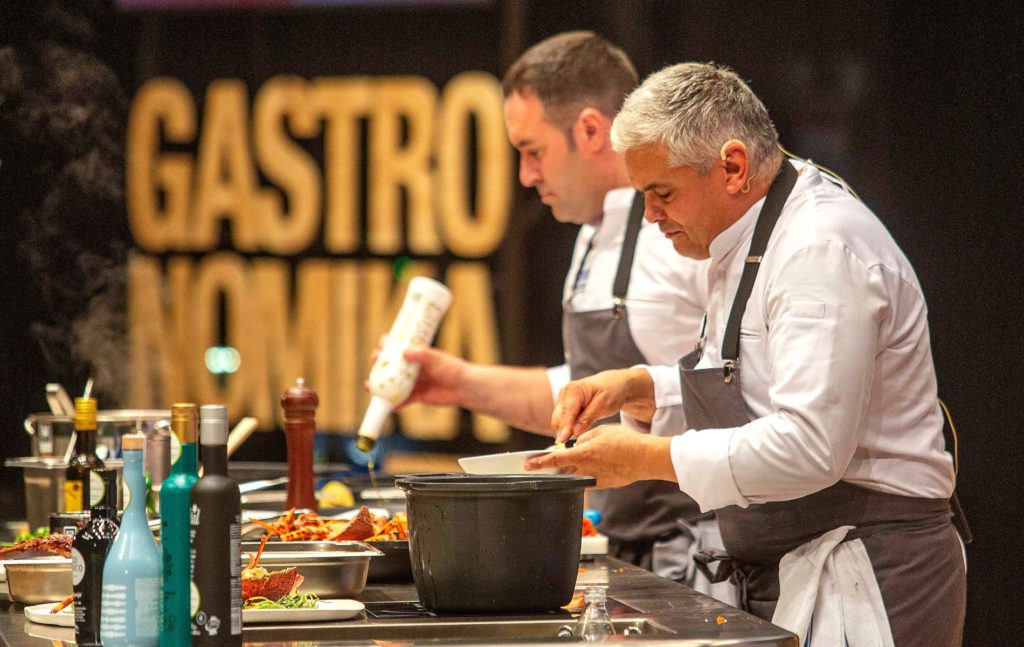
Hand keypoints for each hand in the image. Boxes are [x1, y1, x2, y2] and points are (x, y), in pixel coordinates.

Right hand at [365, 336, 468, 407]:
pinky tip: (384, 406)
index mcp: (417, 355)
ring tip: (369, 386)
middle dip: (379, 365)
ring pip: (393, 384)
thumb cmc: (452, 368)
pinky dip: (393, 404)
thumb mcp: (437, 359)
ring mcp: (413, 382)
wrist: (464, 388)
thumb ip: (421, 355)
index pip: (398, 347)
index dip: (388, 345)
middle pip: (391, 366)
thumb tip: (405, 352)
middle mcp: (412, 368)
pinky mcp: (417, 396)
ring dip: (380, 386)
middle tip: (373, 362)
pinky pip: (402, 400)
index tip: (381, 345)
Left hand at [524, 425, 674, 487]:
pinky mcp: (604, 484)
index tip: (528, 465)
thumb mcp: (600, 431)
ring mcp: (595, 480)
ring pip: (575, 475)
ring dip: (571, 469)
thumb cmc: (625, 441)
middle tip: (546, 462)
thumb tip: (574, 445)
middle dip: (555, 466)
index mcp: (583, 454)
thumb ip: (583, 439)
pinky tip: (594, 465)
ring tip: (578, 460)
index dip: (539, 462)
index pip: (555, 460)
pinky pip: (588, 479)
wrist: (646, 458)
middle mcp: (586, 470)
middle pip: (563, 470)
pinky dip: (586, 472)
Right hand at [550, 368, 654, 442]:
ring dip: (568, 430)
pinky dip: (570, 427)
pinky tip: (581, 427)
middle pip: (557, 419)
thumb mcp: (603, 405)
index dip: (564, 428)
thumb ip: (588, 418)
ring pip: (558, 422)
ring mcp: (563, 399)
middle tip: (579, 441)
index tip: (562, 441)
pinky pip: (563, 421)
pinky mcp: (564, 406)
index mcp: (574, 390)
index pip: (566, 412)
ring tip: (584, 432)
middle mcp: (564, 393)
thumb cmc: (611, 392)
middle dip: (565, 431)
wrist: (612, 384)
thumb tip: (574, 432)